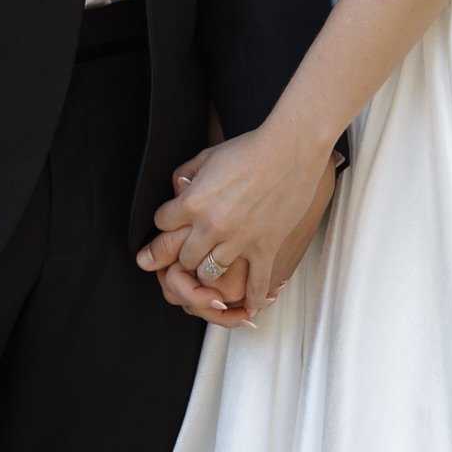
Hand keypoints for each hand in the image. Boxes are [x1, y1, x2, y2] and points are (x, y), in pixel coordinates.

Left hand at [147, 127, 328, 313]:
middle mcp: (211, 226)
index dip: (166, 224)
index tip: (172, 225)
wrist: (290, 150)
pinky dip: (250, 297)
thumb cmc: (250, 149)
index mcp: (194, 201)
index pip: (162, 225)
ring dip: (210, 271)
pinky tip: (247, 303)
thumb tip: (177, 188)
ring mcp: (238, 240)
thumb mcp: (209, 155)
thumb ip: (187, 174)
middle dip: (185, 254)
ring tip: (214, 266)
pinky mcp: (264, 248)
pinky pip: (254, 284)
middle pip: (183, 257)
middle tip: (192, 251)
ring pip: (210, 274)